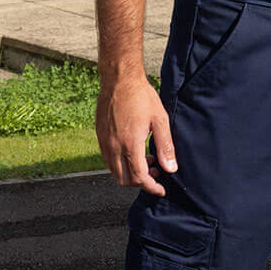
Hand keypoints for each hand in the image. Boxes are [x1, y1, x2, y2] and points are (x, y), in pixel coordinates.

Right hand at [97, 73, 177, 195]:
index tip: (161, 189)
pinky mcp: (100, 137)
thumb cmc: (141, 97)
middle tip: (157, 173)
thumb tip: (170, 168)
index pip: (139, 178)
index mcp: (130, 144)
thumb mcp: (160, 120)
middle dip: (141, 182)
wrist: (119, 80)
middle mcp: (113, 147)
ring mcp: (104, 143)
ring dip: (131, 173)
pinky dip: (121, 164)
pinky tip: (135, 151)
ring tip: (148, 161)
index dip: (151, 187)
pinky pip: (109, 160)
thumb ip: (165, 146)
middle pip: (125, 179)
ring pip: (115, 171)